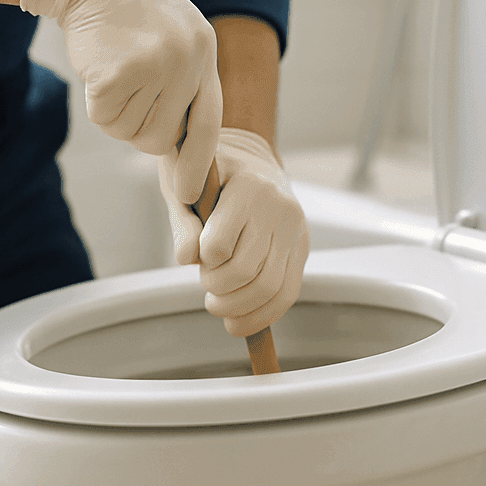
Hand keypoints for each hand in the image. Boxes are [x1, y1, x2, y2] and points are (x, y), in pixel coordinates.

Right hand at [21, 0, 220, 202]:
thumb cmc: (124, 14)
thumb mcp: (170, 35)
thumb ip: (183, 82)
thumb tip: (177, 146)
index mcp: (205, 49)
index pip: (209, 120)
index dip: (199, 161)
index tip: (191, 194)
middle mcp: (189, 58)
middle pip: (164, 138)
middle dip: (140, 130)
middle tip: (125, 95)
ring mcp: (158, 64)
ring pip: (133, 132)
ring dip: (115, 113)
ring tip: (113, 70)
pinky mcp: (122, 72)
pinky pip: (107, 119)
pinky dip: (97, 104)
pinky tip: (98, 68)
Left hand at [159, 128, 309, 337]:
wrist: (252, 163)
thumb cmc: (211, 176)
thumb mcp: (186, 187)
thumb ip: (183, 222)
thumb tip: (186, 259)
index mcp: (247, 187)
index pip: (219, 245)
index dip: (203, 260)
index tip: (198, 255)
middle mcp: (278, 207)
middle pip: (245, 271)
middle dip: (217, 289)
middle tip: (206, 284)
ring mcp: (296, 230)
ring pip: (268, 289)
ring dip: (236, 308)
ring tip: (217, 305)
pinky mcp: (303, 248)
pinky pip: (287, 295)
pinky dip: (260, 317)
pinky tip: (238, 322)